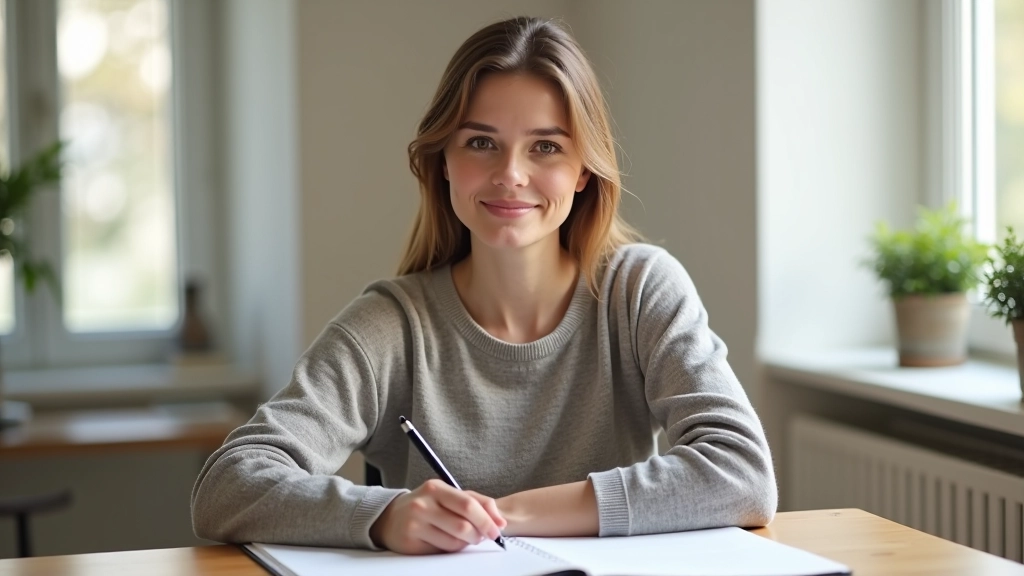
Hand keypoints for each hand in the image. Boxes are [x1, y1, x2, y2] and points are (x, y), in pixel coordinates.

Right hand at [369, 479, 506, 553]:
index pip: (468, 504)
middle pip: (462, 525)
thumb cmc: (426, 505)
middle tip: (484, 537)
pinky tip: (448, 541)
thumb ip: (476, 502)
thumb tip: (500, 521)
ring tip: (464, 537)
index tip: (498, 529)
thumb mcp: (447, 495)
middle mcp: (423, 505)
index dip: (487, 519)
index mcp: (436, 488)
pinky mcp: (411, 543)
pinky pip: (442, 551)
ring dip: (466, 543)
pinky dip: (452, 549)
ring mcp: (415, 524)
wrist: (389, 517)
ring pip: (454, 542)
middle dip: (479, 534)